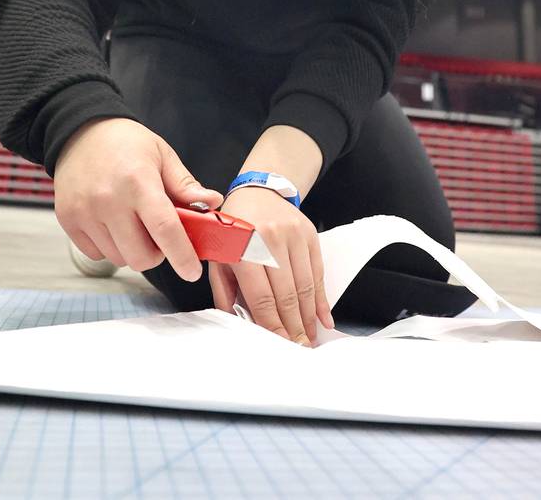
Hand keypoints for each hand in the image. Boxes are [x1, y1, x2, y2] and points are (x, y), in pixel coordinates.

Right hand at [54, 117, 223, 280]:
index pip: (164, 229)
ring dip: (132, 250)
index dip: (182, 255)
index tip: (192, 272)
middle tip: (159, 236)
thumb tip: (213, 203)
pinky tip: (111, 223)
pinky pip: (96, 254)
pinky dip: (109, 247)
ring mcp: (85, 212)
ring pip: (119, 258)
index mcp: (138, 182)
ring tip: (133, 223)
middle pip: (140, 256)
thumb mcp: (162, 156)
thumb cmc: (127, 143)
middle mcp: (109, 200)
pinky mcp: (68, 220)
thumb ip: (185, 185)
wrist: (81, 132)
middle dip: (158, 254)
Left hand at [208, 186, 334, 345]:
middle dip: (294, 327)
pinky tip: (323, 316)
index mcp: (241, 247)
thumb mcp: (218, 256)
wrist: (257, 191)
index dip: (272, 325)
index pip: (261, 297)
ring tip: (309, 337)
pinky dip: (321, 297)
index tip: (280, 345)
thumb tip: (239, 324)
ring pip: (305, 285)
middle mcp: (269, 239)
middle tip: (299, 348)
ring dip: (309, 316)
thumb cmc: (232, 228)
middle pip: (286, 294)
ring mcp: (292, 235)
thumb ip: (225, 291)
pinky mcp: (308, 233)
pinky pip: (317, 271)